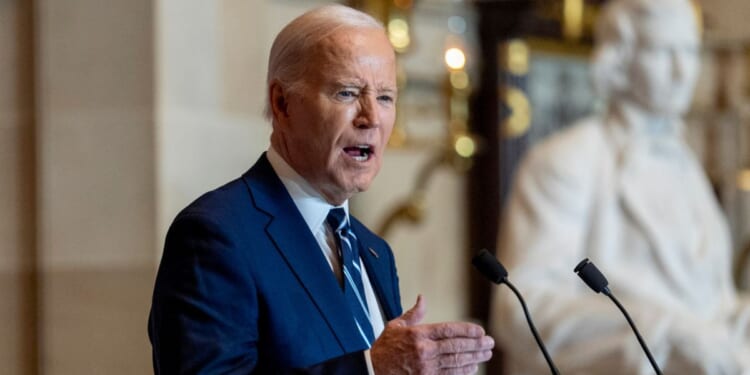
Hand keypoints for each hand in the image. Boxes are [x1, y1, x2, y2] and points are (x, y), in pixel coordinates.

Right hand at [371, 295, 493, 373]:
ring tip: (486, 354)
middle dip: (476, 344)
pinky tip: (473, 367)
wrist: (372, 370)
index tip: (480, 331)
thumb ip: (414, 313)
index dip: (467, 330)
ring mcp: (426, 367)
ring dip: (474, 358)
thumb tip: (422, 298)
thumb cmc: (384, 348)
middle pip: (456, 346)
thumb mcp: (396, 325)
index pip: (449, 330)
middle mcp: (424, 350)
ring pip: (456, 361)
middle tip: (489, 342)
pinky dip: (463, 371)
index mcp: (418, 334)